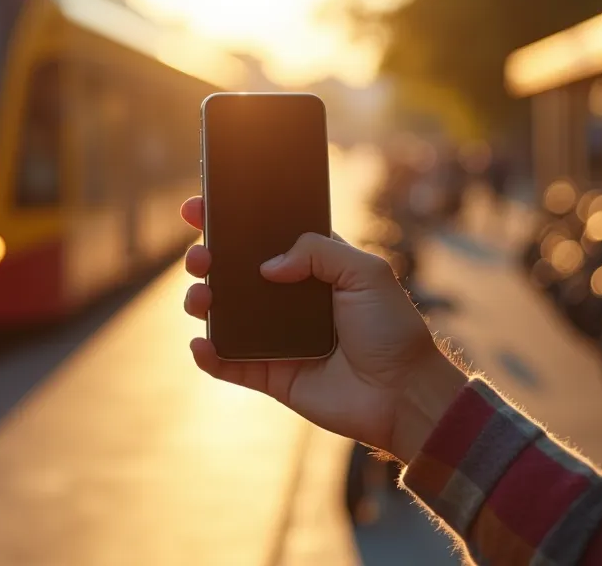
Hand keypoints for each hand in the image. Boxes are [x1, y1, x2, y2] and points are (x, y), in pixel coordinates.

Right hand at [179, 197, 467, 460]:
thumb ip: (318, 251)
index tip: (199, 208)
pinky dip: (208, 355)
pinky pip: (228, 364)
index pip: (264, 237)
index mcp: (311, 268)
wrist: (403, 393)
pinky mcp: (270, 375)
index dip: (230, 221)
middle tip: (200, 255)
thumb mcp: (366, 272)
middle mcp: (287, 300)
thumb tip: (267, 265)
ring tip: (200, 297)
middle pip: (233, 273)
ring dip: (200, 301)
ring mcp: (275, 338)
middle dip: (206, 258)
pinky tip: (201, 344)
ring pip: (222, 315)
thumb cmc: (393, 330)